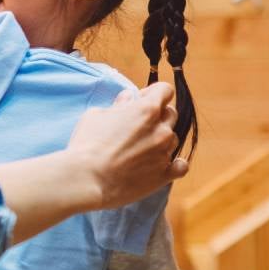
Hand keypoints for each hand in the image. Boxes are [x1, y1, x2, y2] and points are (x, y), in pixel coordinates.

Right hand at [64, 83, 185, 210]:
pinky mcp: (164, 174)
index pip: (165, 90)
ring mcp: (165, 153)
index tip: (140, 100)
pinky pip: (181, 166)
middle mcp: (161, 129)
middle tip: (138, 124)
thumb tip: (128, 98)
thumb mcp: (96, 115)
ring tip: (140, 147)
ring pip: (173, 138)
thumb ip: (118, 105)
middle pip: (171, 114)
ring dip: (161, 139)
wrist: (87, 179)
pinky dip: (174, 163)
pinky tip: (160, 163)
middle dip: (157, 115)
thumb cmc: (87, 144)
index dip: (152, 92)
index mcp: (146, 110)